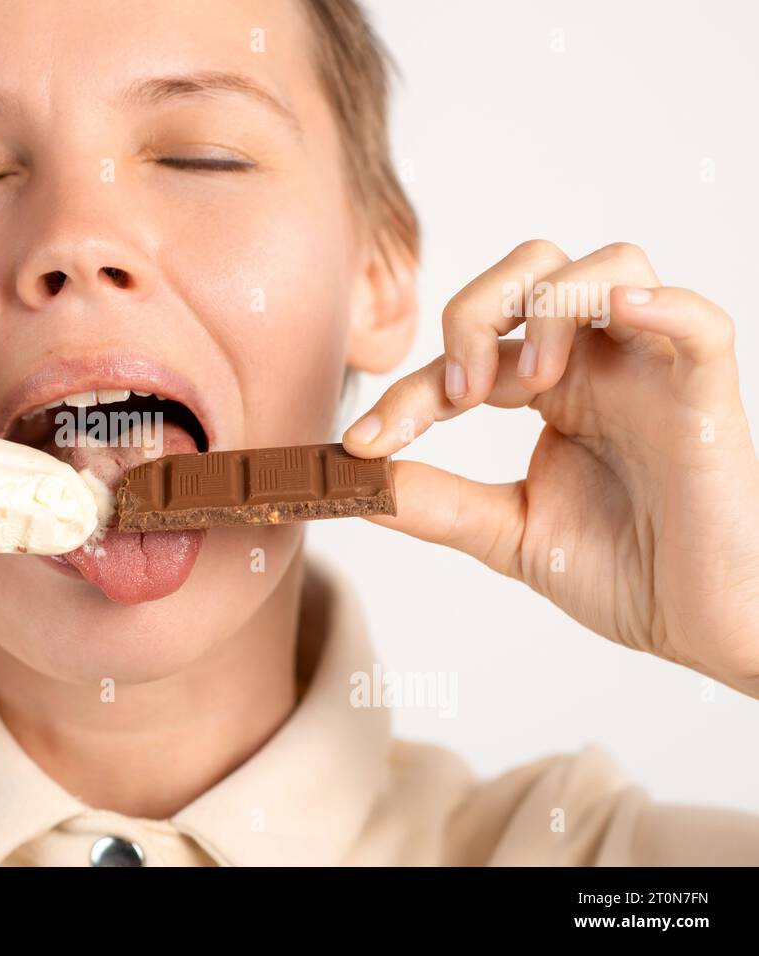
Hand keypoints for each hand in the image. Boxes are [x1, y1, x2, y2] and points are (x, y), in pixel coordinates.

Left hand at [343, 240, 758, 696]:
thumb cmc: (628, 572)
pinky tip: (617, 312)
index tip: (362, 444)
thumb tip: (355, 485)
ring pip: (608, 265)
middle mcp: (600, 364)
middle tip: (460, 396)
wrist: (705, 628)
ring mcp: (655, 371)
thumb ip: (438, 503)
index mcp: (552, 389)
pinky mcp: (707, 396)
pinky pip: (699, 321)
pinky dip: (658, 303)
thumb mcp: (509, 534)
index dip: (406, 391)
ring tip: (527, 385)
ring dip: (550, 308)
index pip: (467, 352)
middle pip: (533, 268)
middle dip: (474, 312)